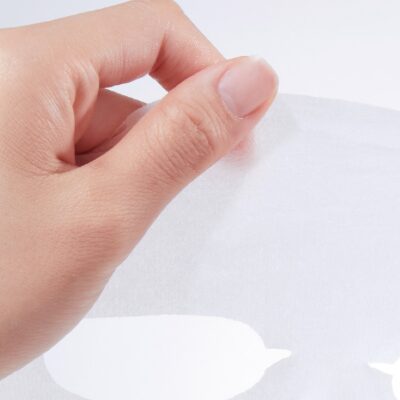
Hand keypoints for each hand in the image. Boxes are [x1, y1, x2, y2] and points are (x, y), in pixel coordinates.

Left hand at [0, 0, 276, 377]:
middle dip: (162, 144)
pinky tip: (78, 239)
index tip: (243, 136)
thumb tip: (247, 83)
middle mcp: (4, 82)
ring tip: (97, 239)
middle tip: (159, 212)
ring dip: (126, 177)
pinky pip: (67, 154)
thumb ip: (180, 143)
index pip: (149, 31)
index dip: (210, 77)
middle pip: (123, 80)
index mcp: (24, 71)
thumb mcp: (102, 216)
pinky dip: (94, 190)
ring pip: (98, 125)